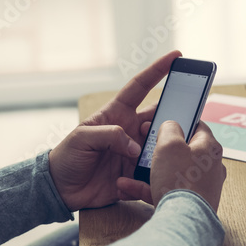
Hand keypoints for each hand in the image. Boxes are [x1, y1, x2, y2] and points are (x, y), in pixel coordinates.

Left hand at [48, 51, 180, 210]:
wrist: (61, 189)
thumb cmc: (67, 156)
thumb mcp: (82, 138)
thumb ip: (109, 135)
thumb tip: (134, 147)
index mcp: (117, 114)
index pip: (140, 86)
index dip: (158, 70)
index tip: (176, 56)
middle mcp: (130, 130)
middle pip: (160, 117)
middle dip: (174, 115)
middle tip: (184, 119)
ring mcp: (135, 152)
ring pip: (161, 144)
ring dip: (166, 146)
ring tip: (168, 151)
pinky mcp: (136, 173)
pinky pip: (153, 172)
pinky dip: (155, 173)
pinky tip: (150, 177)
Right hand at [119, 120, 225, 212]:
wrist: (182, 221)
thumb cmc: (180, 181)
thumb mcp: (169, 145)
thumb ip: (169, 128)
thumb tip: (171, 125)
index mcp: (210, 148)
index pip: (197, 126)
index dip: (178, 121)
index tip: (161, 122)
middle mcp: (210, 167)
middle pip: (182, 151)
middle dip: (160, 149)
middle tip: (145, 146)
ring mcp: (201, 187)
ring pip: (172, 172)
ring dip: (149, 170)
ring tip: (130, 170)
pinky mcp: (190, 203)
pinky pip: (167, 190)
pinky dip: (149, 187)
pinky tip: (128, 186)